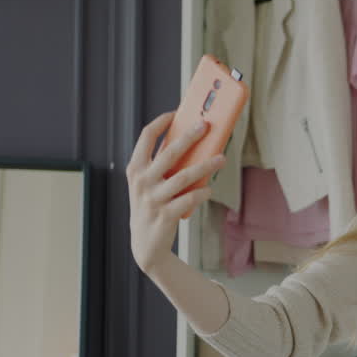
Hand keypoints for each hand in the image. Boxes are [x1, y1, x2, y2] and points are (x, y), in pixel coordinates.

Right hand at [126, 111, 225, 276]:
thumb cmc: (152, 205)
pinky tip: (209, 189)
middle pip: (169, 152)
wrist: (145, 243)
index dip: (162, 122)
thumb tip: (190, 140)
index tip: (178, 112)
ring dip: (205, 165)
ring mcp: (153, 198)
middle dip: (190, 136)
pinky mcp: (166, 214)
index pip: (146, 136)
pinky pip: (189, 198)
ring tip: (221, 158)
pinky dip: (201, 192)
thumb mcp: (149, 183)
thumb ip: (162, 164)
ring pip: (184, 176)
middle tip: (206, 125)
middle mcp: (142, 181)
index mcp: (135, 168)